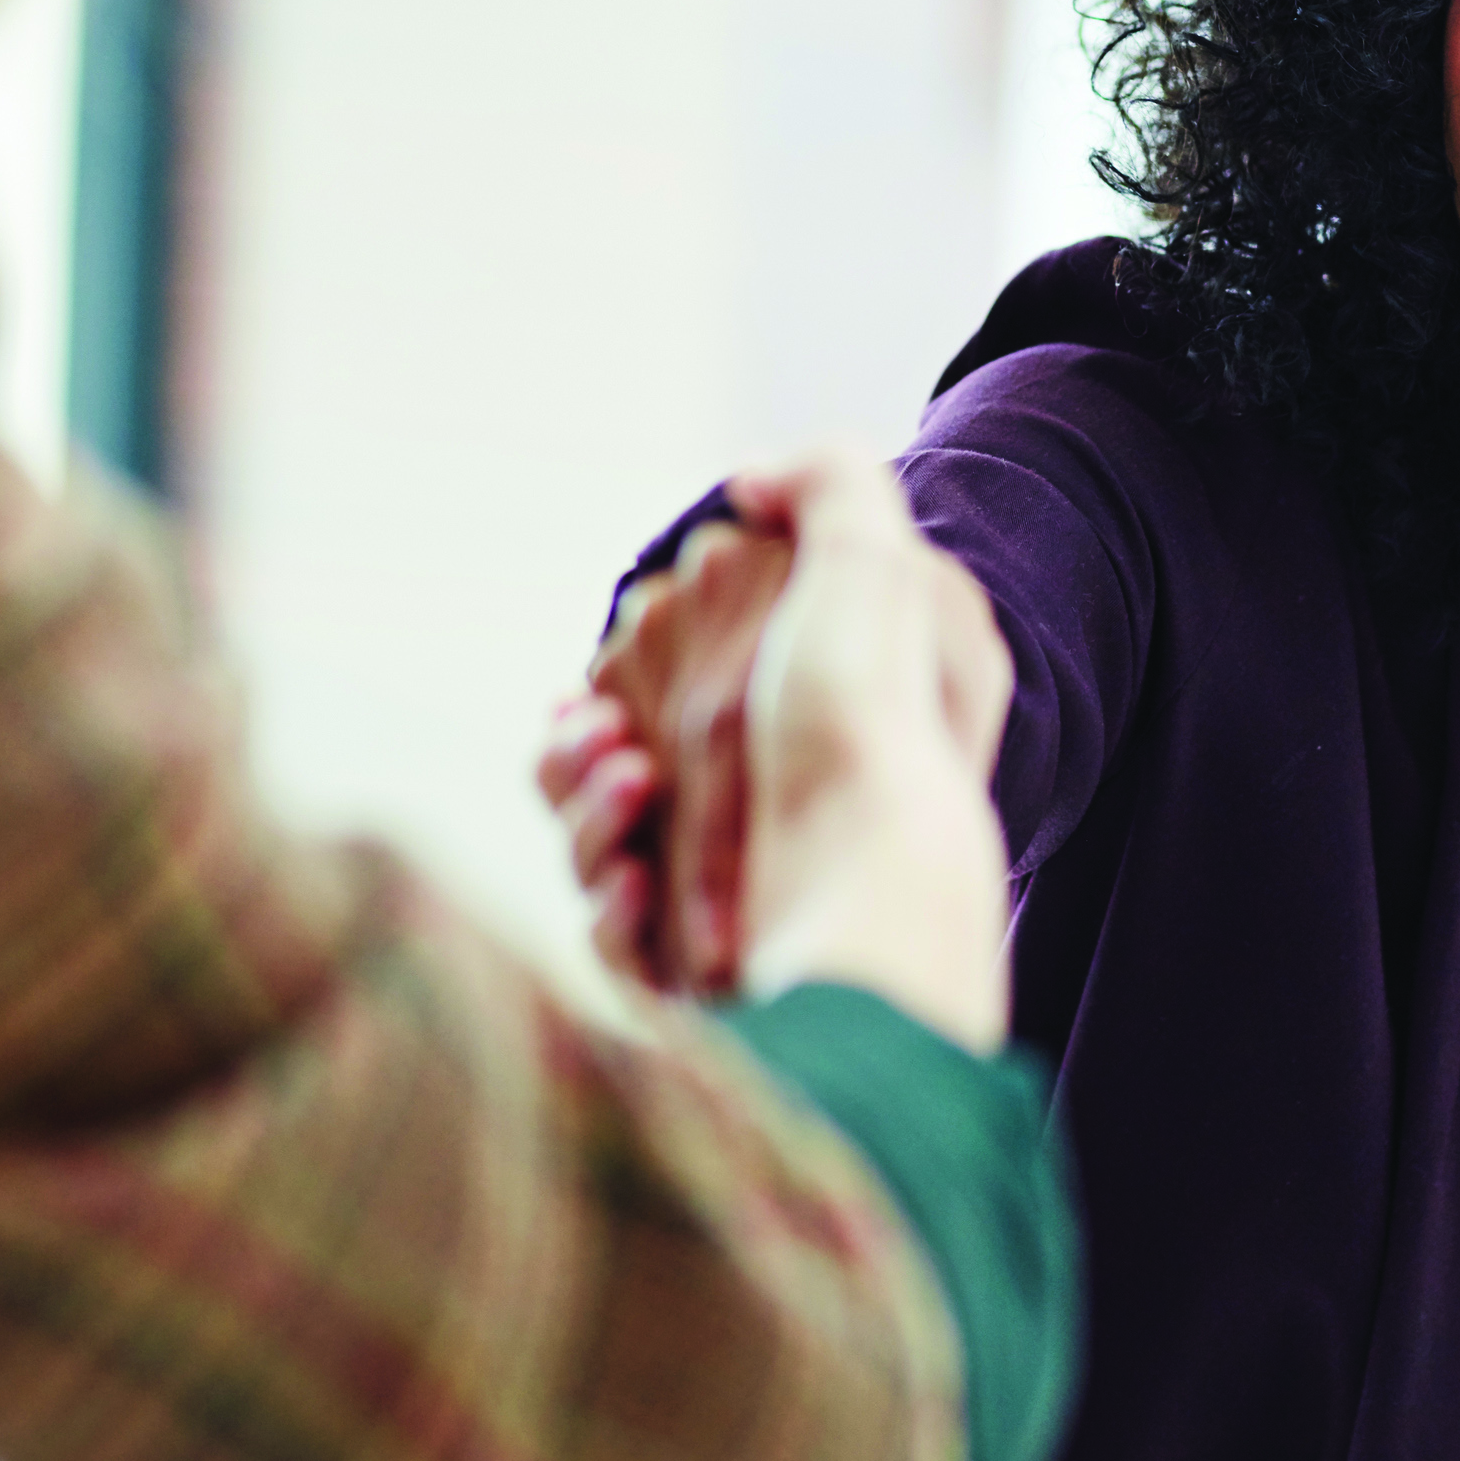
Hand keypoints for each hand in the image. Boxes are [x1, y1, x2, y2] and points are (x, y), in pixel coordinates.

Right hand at [534, 453, 1014, 1049]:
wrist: (873, 892)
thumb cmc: (869, 726)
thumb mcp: (876, 566)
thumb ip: (826, 485)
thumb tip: (749, 483)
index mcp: (795, 728)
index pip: (670, 691)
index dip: (627, 672)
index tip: (619, 657)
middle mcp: (764, 816)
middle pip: (611, 767)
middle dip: (583, 744)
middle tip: (606, 734)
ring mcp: (729, 899)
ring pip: (595, 846)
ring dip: (584, 809)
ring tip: (630, 784)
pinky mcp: (700, 977)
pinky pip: (614, 936)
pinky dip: (609, 902)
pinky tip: (634, 878)